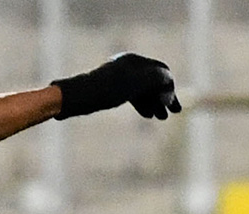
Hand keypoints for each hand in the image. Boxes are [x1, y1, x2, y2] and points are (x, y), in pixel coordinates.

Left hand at [53, 53, 179, 120]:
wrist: (75, 98)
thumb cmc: (104, 91)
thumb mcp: (134, 84)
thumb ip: (155, 79)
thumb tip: (169, 79)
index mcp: (134, 61)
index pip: (161, 72)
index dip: (170, 89)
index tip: (173, 106)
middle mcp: (128, 66)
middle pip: (153, 81)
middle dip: (164, 97)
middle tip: (173, 113)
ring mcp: (118, 78)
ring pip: (142, 90)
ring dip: (153, 103)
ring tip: (161, 118)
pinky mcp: (109, 89)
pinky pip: (131, 95)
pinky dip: (141, 104)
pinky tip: (147, 115)